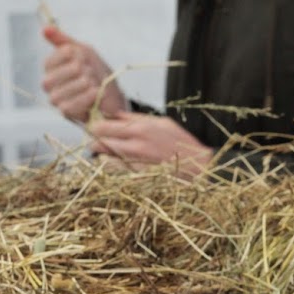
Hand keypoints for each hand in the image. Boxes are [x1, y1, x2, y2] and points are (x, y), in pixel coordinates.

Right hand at [40, 26, 125, 122]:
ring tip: (94, 83)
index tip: (84, 58)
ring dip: (87, 84)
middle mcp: (48, 83)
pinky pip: (70, 105)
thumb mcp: (82, 51)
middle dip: (83, 71)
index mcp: (50, 67)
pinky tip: (95, 92)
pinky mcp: (65, 113)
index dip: (74, 56)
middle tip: (91, 73)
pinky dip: (87, 97)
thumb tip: (44, 29)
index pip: (55, 57)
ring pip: (67, 89)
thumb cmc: (96, 72)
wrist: (112, 94)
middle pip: (64, 72)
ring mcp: (55, 99)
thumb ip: (63, 40)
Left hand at [88, 112, 212, 177]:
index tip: (95, 127)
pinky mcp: (136, 179)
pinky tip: (116, 164)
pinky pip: (113, 172)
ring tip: (106, 153)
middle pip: (99, 142)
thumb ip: (137, 118)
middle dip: (95, 141)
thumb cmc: (182, 144)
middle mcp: (134, 147)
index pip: (103, 125)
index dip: (95, 126)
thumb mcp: (162, 123)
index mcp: (140, 129)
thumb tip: (117, 114)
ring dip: (102, 155)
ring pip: (103, 158)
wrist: (198, 168)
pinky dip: (110, 167)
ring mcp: (134, 165)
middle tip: (97, 140)